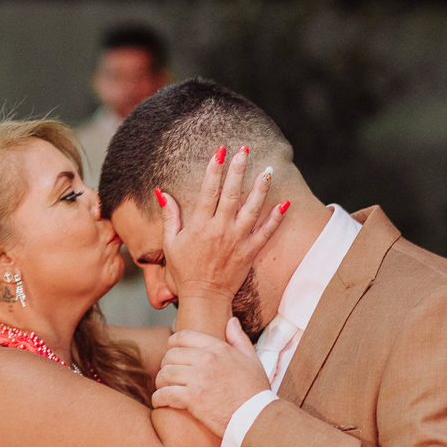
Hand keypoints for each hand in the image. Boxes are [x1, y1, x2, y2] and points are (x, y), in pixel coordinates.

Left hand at [153, 317, 270, 436]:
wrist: (256, 417)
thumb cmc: (255, 391)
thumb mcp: (252, 360)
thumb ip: (239, 339)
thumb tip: (231, 321)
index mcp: (219, 348)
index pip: (183, 336)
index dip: (172, 343)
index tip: (170, 353)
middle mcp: (207, 360)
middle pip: (170, 355)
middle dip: (165, 365)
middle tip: (167, 375)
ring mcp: (199, 379)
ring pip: (165, 373)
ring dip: (161, 382)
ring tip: (163, 389)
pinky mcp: (193, 398)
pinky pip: (165, 394)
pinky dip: (158, 398)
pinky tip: (160, 402)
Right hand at [159, 145, 284, 305]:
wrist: (204, 297)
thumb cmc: (184, 270)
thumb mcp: (170, 243)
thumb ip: (169, 216)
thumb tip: (161, 191)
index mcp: (200, 225)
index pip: (208, 191)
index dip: (214, 169)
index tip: (220, 151)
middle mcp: (220, 230)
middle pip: (231, 194)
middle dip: (238, 170)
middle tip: (244, 150)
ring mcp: (237, 240)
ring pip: (252, 209)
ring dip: (260, 188)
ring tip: (267, 169)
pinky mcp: (250, 252)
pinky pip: (266, 232)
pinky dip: (276, 218)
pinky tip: (285, 203)